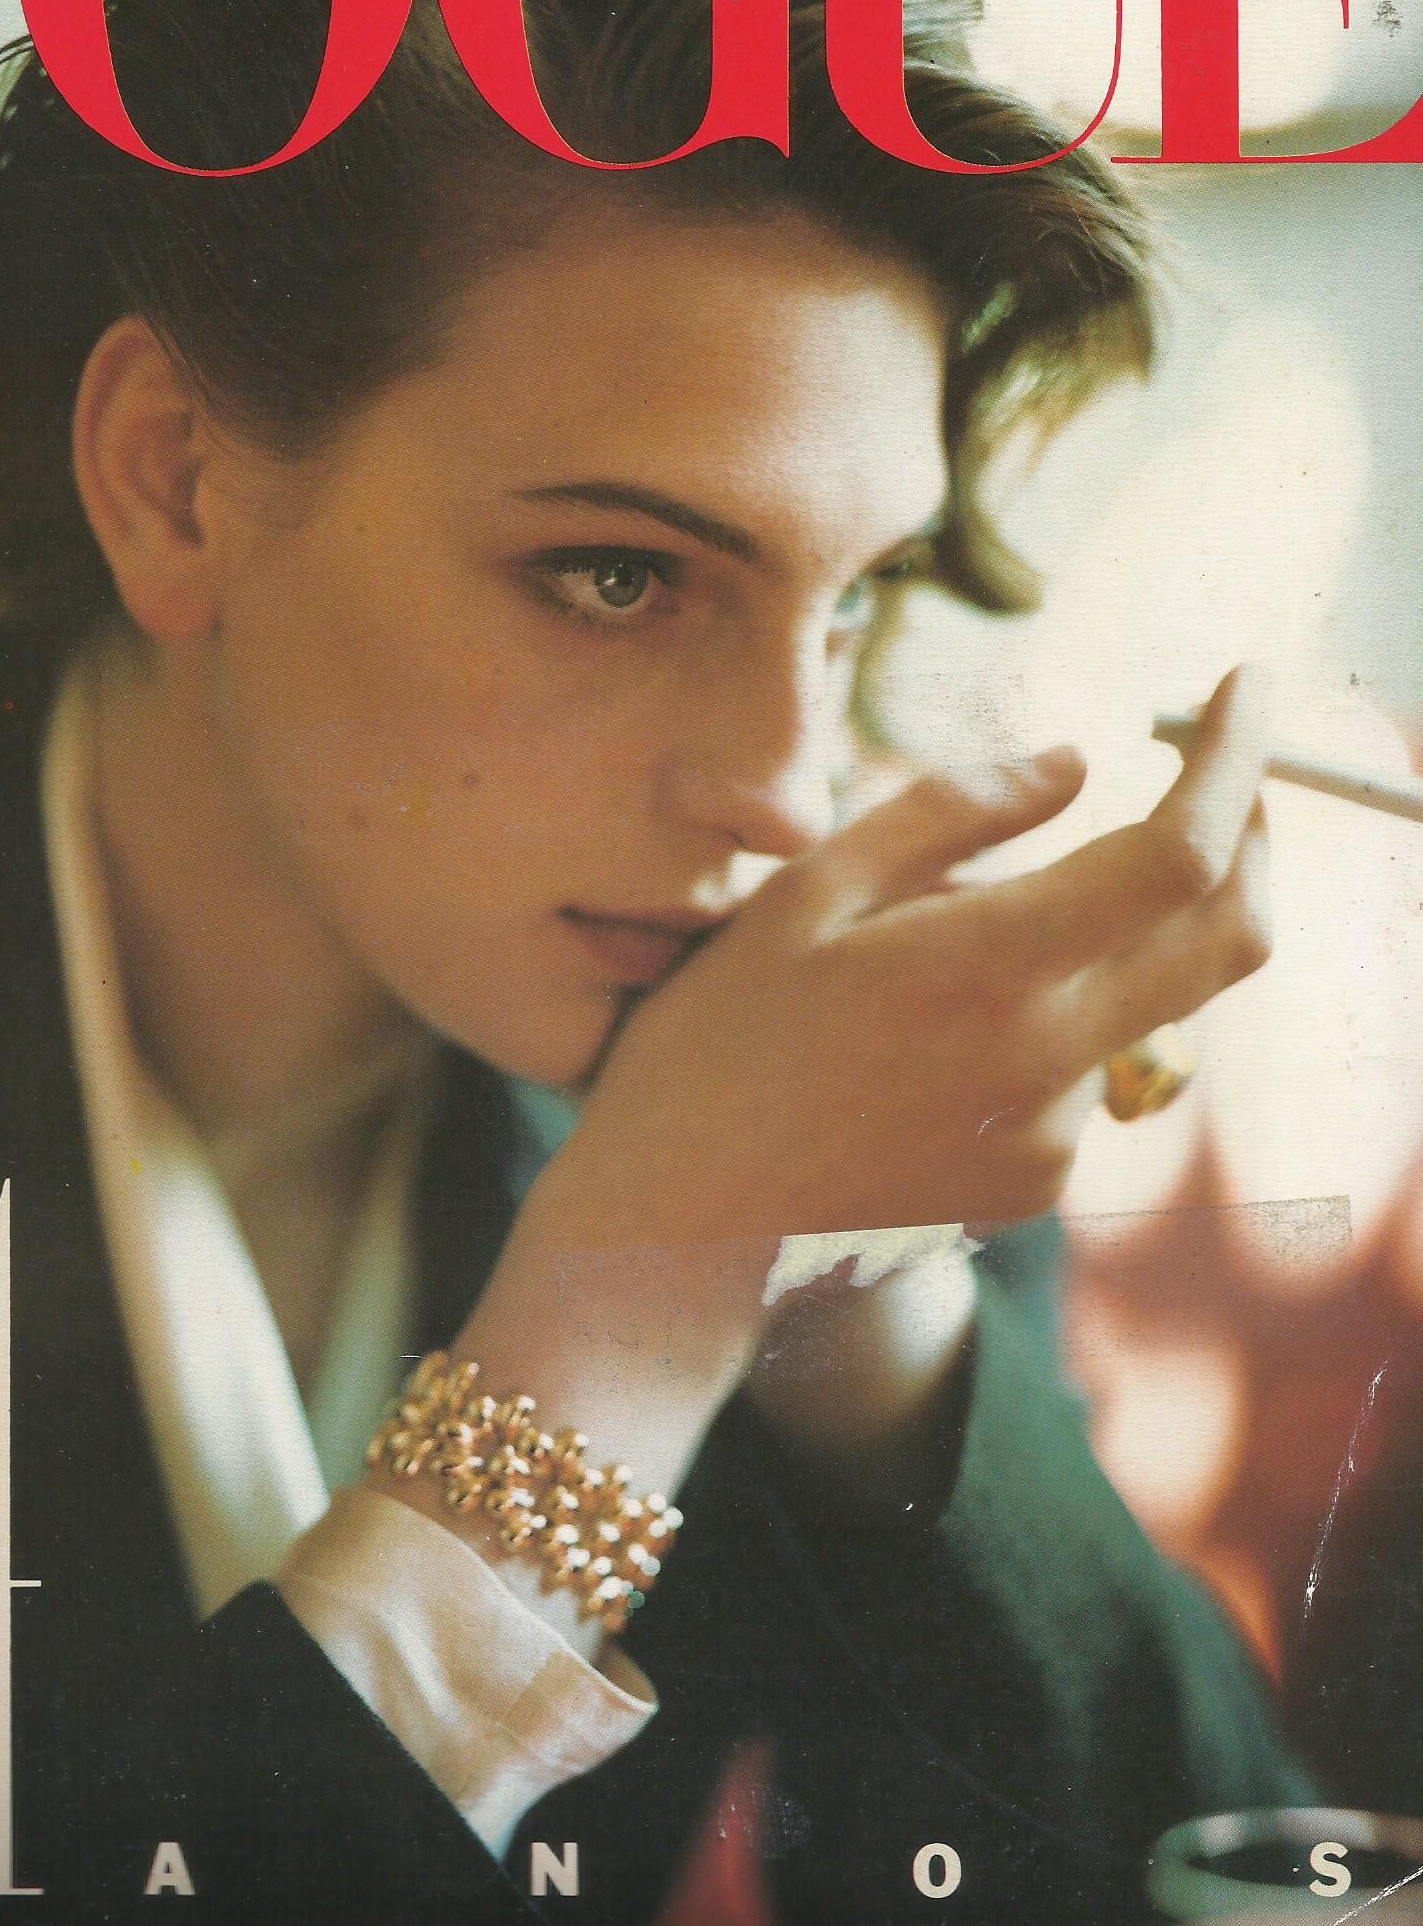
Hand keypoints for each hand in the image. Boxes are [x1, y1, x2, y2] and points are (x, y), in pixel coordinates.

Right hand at [530, 664, 1271, 1262]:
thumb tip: (1072, 764)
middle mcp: (1047, 1060)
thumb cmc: (713, 1048)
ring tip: (929, 954)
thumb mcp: (802, 896)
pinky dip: (1037, 1020)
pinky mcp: (1034, 1185)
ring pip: (1134, 1002)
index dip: (1232, 759)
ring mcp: (1052, 1136)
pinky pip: (1074, 1072)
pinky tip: (916, 1041)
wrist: (674, 1237)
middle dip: (1251, 839)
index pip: (1177, 854)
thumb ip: (947, 814)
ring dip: (1096, 941)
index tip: (1240, 688)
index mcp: (985, 969)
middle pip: (1228, 939)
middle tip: (1222, 774)